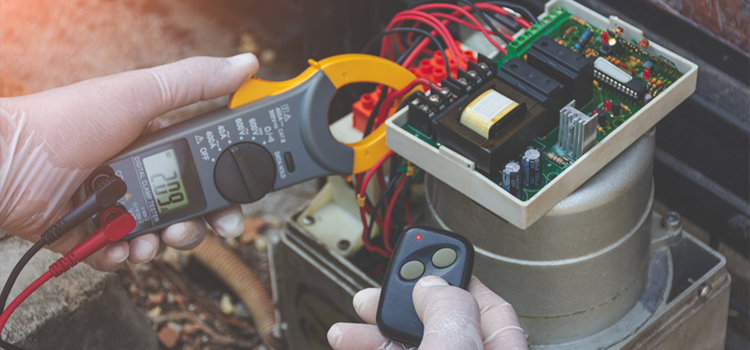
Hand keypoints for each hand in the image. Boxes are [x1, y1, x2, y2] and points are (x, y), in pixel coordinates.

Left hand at [0, 53, 258, 270]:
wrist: (7, 163)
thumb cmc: (66, 121)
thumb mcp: (139, 93)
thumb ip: (195, 82)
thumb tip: (245, 65)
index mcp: (155, 142)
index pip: (204, 168)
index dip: (226, 188)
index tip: (237, 203)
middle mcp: (138, 175)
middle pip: (188, 208)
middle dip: (198, 225)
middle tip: (193, 230)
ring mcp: (116, 206)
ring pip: (159, 235)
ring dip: (162, 243)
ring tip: (149, 240)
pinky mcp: (92, 233)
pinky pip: (120, 254)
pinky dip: (122, 256)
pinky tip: (117, 247)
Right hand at [328, 275, 527, 349]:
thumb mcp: (454, 349)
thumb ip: (447, 310)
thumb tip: (432, 284)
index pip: (489, 306)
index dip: (457, 278)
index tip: (428, 260)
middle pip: (441, 324)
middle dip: (403, 304)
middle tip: (377, 293)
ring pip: (412, 346)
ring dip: (376, 332)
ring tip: (347, 328)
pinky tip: (349, 344)